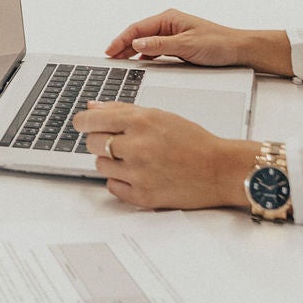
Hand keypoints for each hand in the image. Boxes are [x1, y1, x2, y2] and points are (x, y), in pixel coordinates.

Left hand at [72, 103, 256, 210]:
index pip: (91, 120)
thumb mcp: (159, 115)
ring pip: (100, 166)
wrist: (220, 170)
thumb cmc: (193, 141)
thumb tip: (93, 107)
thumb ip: (122, 110)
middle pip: (92, 144)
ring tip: (134, 159)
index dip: (82, 122)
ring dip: (111, 162)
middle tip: (119, 142)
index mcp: (141, 121)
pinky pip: (112, 187)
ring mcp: (139, 173)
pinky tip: (138, 174)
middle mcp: (137, 146)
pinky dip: (120, 181)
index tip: (82, 124)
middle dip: (100, 141)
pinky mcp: (143, 196)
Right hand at [104, 8, 292, 75]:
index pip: (137, 29)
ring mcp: (173, 34)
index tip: (110, 51)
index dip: (121, 40)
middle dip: (123, 45)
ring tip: (119, 61)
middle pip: (139, 34)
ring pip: (146, 42)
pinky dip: (145, 55)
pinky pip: (155, 48)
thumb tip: (137, 44)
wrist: (239, 50)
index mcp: (169, 18)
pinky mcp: (178, 44)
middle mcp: (169, 23)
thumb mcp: (186, 45)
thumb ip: (159, 45)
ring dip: (132, 50)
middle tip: (110, 58)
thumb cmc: (218, 43)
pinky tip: (139, 62)